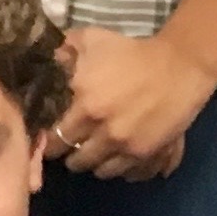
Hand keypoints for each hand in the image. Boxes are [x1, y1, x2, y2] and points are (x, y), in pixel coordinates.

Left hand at [48, 27, 216, 180]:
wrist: (179, 65)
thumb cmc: (131, 51)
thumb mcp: (91, 40)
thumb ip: (61, 51)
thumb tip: (37, 62)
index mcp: (81, 100)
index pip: (50, 136)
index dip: (46, 137)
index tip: (48, 134)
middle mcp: (98, 127)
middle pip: (70, 159)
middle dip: (68, 152)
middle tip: (72, 143)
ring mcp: (122, 145)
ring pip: (96, 171)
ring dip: (93, 162)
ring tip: (95, 149)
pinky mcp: (144, 154)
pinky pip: (124, 175)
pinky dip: (118, 168)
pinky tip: (118, 156)